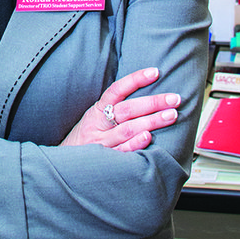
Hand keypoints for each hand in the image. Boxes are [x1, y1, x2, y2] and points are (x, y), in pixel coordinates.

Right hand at [60, 67, 179, 151]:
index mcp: (96, 111)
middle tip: (174, 99)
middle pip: (127, 110)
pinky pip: (122, 151)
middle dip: (153, 103)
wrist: (66, 166)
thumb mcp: (94, 119)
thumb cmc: (85, 139)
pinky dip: (135, 144)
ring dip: (151, 122)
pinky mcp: (105, 160)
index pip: (117, 90)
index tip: (155, 72)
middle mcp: (98, 125)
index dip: (135, 80)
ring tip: (171, 115)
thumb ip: (113, 108)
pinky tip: (148, 138)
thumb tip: (143, 94)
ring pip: (127, 129)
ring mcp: (101, 143)